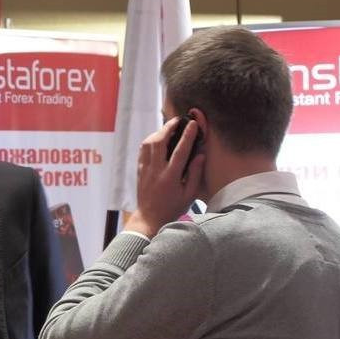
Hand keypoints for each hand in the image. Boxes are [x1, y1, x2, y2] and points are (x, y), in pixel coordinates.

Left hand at [125, 117, 204, 237]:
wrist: (149, 219)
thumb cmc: (172, 208)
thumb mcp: (189, 195)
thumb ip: (194, 174)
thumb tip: (200, 155)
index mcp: (170, 177)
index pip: (180, 151)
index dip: (187, 136)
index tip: (193, 123)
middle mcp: (156, 171)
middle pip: (159, 142)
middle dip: (169, 127)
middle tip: (178, 120)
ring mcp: (145, 170)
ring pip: (148, 144)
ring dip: (158, 132)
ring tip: (168, 128)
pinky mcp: (139, 171)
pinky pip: (142, 151)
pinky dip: (150, 141)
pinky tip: (157, 139)